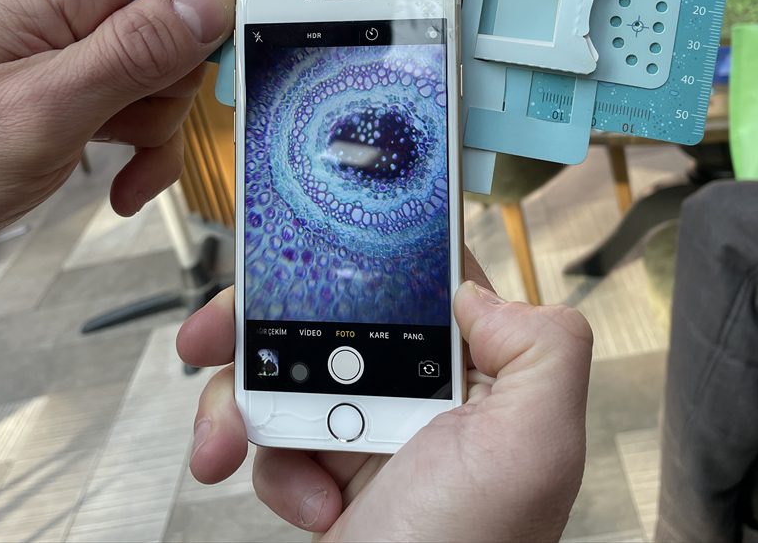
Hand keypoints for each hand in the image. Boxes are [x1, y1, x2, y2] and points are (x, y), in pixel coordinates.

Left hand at [0, 0, 234, 268]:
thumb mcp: (43, 107)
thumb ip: (134, 51)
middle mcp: (80, 5)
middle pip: (186, 13)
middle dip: (186, 74)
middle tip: (154, 113)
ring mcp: (82, 49)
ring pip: (172, 70)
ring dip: (162, 123)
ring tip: (122, 166)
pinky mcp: (84, 90)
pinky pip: (146, 108)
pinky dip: (146, 149)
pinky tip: (122, 184)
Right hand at [176, 264, 592, 541]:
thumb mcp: (534, 450)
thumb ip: (545, 348)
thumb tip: (478, 291)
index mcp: (479, 375)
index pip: (422, 280)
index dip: (362, 256)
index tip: (306, 251)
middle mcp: (426, 398)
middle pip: (333, 317)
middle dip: (265, 322)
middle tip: (213, 332)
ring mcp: (371, 433)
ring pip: (288, 371)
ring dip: (241, 402)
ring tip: (223, 443)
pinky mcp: (326, 470)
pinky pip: (271, 435)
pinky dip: (262, 466)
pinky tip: (300, 507)